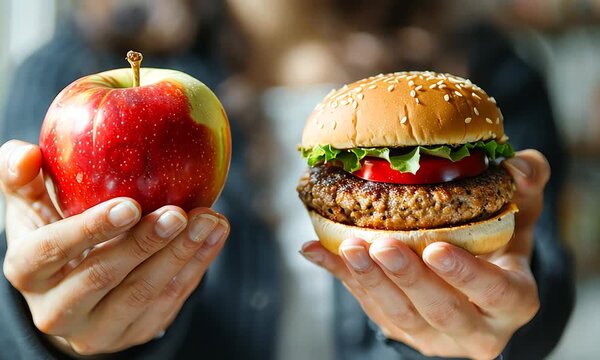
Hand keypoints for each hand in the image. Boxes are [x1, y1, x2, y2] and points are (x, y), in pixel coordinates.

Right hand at [1, 140, 229, 354]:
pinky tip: (215, 236)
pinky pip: (169, 302)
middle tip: (179, 214)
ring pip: (143, 294)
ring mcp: (97, 329)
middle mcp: (56, 309)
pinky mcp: (133, 333)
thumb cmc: (54, 233)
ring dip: (181, 255)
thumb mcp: (32, 206)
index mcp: (28, 271)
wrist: (75, 290)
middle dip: (145, 243)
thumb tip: (27, 153)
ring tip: (210, 220)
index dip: (90, 229)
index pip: (52, 250)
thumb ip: (21, 177)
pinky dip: (196, 267)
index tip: (129, 205)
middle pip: (103, 276)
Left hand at [301, 150, 548, 358]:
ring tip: (347, 246)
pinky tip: (315, 251)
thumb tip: (520, 164)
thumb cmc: (499, 244)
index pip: (496, 293)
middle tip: (381, 245)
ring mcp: (434, 336)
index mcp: (513, 300)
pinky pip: (368, 306)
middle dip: (409, 279)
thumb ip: (526, 186)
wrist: (476, 284)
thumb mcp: (519, 215)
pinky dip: (341, 278)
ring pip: (400, 315)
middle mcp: (476, 329)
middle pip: (441, 311)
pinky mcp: (401, 329)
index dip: (466, 275)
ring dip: (370, 281)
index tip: (436, 248)